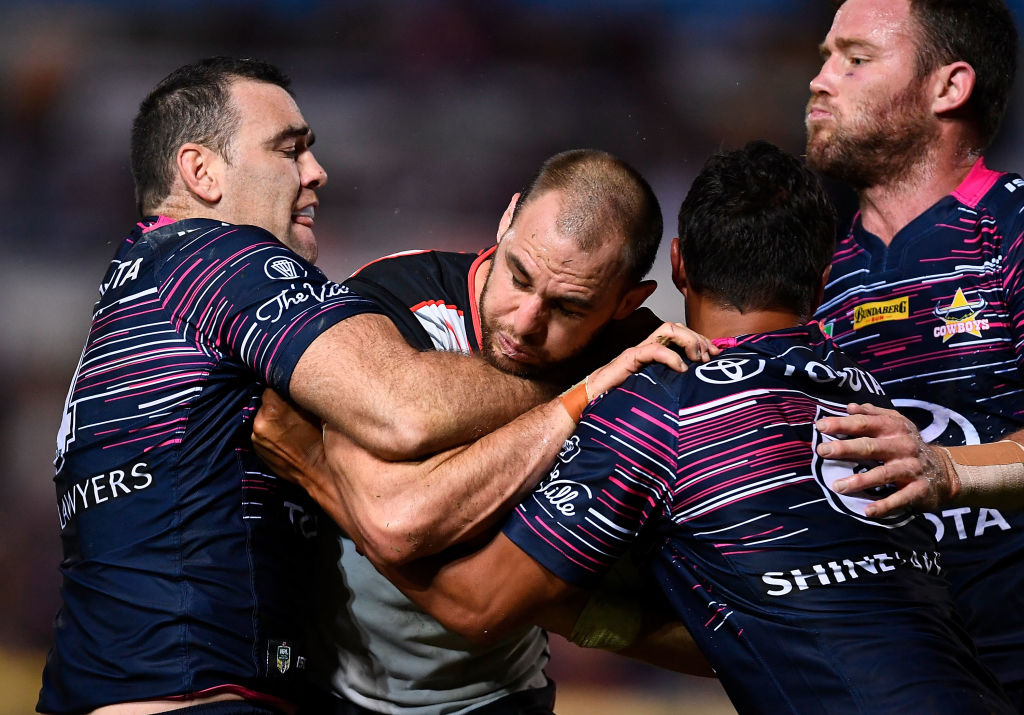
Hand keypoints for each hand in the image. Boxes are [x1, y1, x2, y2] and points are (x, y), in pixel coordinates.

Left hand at [252, 388, 326, 486]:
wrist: (317, 470)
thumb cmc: (319, 439)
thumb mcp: (311, 410)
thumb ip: (297, 396)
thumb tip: (291, 385)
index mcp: (273, 409)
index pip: (271, 386)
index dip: (282, 388)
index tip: (290, 392)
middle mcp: (259, 422)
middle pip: (265, 402)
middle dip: (276, 404)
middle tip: (292, 411)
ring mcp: (255, 437)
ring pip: (263, 417)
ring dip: (272, 418)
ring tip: (289, 426)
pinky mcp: (256, 449)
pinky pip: (262, 432)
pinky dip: (270, 431)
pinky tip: (284, 437)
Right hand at [586, 321, 719, 397]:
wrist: (591, 403)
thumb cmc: (620, 399)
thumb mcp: (655, 391)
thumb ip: (671, 384)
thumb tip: (695, 388)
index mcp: (654, 353)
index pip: (681, 334)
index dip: (701, 340)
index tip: (716, 354)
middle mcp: (647, 347)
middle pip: (677, 327)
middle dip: (698, 338)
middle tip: (710, 357)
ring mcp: (638, 351)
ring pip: (667, 330)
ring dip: (688, 341)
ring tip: (697, 360)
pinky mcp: (629, 360)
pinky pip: (653, 349)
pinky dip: (671, 357)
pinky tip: (681, 370)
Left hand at [814, 403, 954, 516]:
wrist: (945, 471)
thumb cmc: (908, 445)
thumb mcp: (896, 424)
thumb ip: (873, 414)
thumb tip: (849, 407)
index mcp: (894, 428)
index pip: (864, 423)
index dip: (842, 424)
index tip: (820, 426)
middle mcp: (902, 446)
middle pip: (870, 446)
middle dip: (845, 448)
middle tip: (822, 451)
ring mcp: (911, 468)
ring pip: (883, 474)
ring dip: (859, 481)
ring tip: (837, 486)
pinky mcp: (919, 489)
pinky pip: (900, 498)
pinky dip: (884, 505)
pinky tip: (867, 511)